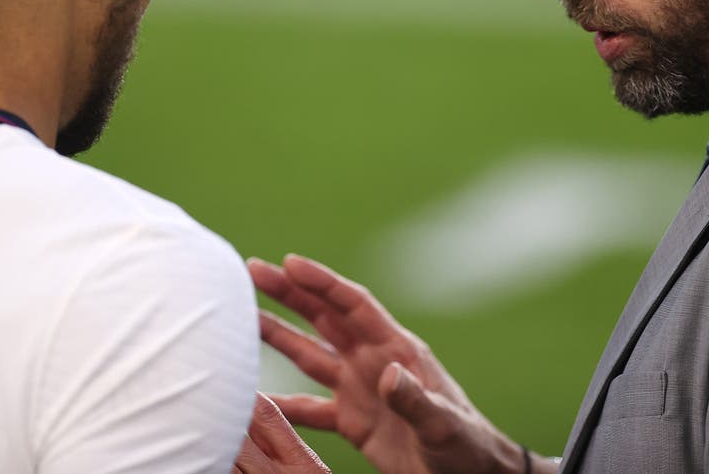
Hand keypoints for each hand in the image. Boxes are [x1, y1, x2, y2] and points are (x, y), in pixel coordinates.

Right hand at [248, 254, 529, 473]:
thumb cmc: (467, 446)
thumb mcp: (445, 424)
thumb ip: (416, 399)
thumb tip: (388, 373)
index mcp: (397, 350)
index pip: (354, 306)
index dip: (322, 283)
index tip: (290, 263)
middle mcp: (372, 361)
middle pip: (324, 318)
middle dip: (289, 293)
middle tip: (252, 270)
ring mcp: (360, 389)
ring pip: (310, 354)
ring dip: (278, 335)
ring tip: (241, 319)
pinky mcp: (352, 421)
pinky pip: (309, 408)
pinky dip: (281, 404)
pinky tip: (252, 399)